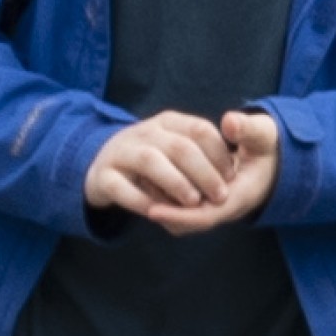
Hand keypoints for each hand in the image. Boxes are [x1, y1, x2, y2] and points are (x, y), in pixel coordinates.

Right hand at [83, 108, 235, 225]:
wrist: (103, 166)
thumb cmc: (155, 161)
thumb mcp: (179, 147)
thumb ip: (205, 149)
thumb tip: (231, 150)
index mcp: (169, 122)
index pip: (199, 130)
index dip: (220, 154)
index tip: (232, 176)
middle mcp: (144, 133)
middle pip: (179, 146)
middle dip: (204, 172)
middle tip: (220, 195)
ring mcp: (121, 153)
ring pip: (150, 160)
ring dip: (176, 182)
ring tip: (193, 202)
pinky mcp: (103, 177)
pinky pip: (121, 188)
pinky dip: (141, 201)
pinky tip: (158, 213)